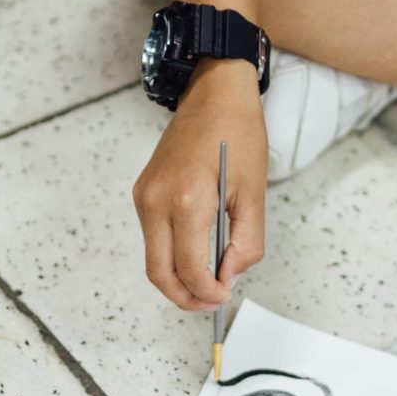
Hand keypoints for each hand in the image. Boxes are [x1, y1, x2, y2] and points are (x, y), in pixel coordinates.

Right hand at [133, 62, 267, 310]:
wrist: (214, 92)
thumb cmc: (237, 133)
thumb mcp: (254, 194)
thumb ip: (245, 244)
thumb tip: (228, 277)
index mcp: (187, 200)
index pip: (188, 268)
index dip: (207, 293)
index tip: (224, 297)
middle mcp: (156, 201)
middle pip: (159, 273)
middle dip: (184, 297)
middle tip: (211, 303)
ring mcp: (144, 197)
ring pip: (153, 259)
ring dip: (177, 278)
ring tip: (207, 282)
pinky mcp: (143, 193)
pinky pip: (153, 238)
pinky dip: (172, 256)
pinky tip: (197, 254)